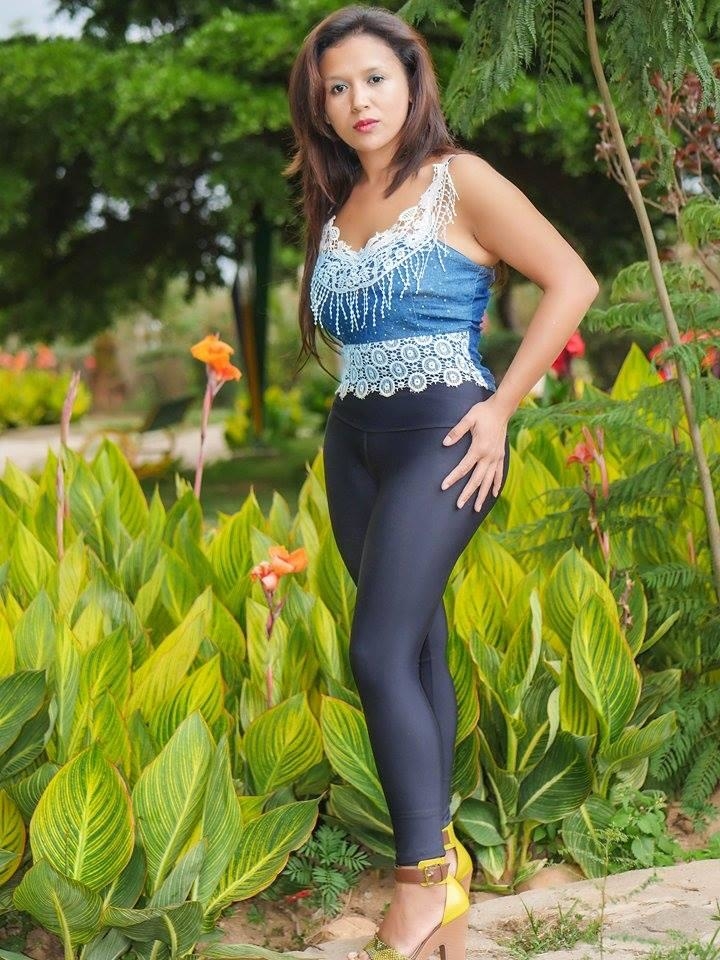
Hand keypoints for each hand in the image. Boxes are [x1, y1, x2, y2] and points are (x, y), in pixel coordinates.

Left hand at [440, 394, 508, 510]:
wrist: (501, 409)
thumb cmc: (483, 412)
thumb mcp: (468, 418)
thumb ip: (456, 432)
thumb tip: (445, 443)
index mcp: (479, 448)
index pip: (463, 467)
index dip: (453, 478)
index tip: (444, 486)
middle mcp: (489, 456)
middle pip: (477, 479)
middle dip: (468, 493)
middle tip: (459, 505)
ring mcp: (496, 457)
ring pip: (489, 481)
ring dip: (482, 495)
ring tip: (476, 508)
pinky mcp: (501, 456)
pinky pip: (499, 474)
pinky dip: (496, 485)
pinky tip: (494, 494)